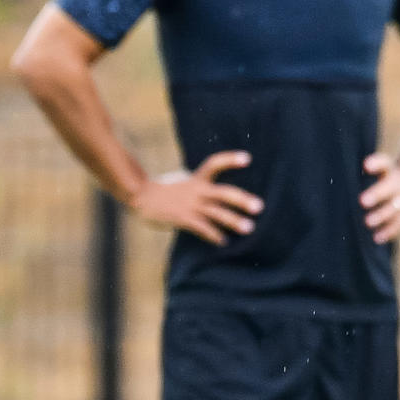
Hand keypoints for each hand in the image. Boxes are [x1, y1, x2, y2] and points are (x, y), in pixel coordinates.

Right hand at [128, 150, 260, 243]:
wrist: (140, 197)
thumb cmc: (165, 191)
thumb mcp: (184, 182)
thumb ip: (200, 185)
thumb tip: (218, 195)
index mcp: (196, 178)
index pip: (214, 164)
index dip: (230, 160)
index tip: (248, 158)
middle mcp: (196, 190)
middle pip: (223, 192)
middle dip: (241, 200)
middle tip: (259, 207)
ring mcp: (190, 205)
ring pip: (216, 213)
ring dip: (233, 221)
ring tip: (249, 228)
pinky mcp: (182, 218)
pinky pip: (202, 227)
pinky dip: (213, 235)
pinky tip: (223, 241)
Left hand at [361, 153, 399, 242]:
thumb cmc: (384, 178)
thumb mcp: (378, 171)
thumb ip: (361, 175)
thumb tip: (334, 184)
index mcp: (388, 171)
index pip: (384, 163)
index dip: (376, 163)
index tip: (366, 165)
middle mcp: (398, 184)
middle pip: (389, 187)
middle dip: (376, 194)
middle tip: (362, 201)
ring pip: (394, 207)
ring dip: (381, 216)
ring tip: (368, 222)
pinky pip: (399, 223)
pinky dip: (389, 231)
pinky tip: (377, 238)